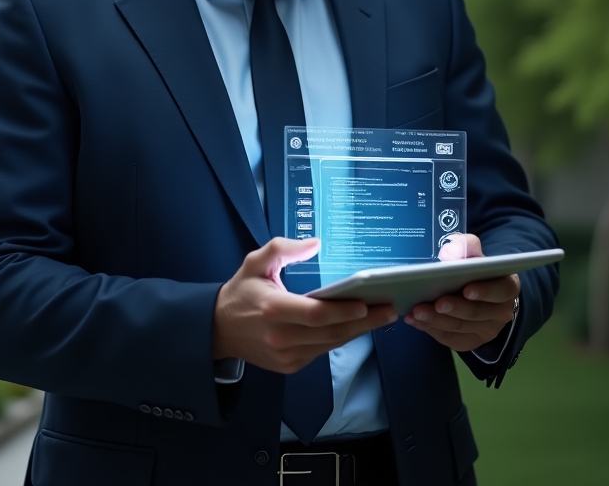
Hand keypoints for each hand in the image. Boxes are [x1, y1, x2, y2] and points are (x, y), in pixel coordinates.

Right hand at [213, 237, 396, 374]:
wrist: (218, 328)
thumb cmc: (241, 291)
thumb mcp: (256, 261)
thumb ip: (284, 248)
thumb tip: (316, 243)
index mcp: (273, 309)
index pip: (315, 314)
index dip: (342, 310)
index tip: (366, 303)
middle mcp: (280, 337)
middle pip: (330, 332)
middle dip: (364, 322)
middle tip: (389, 310)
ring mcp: (286, 355)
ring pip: (330, 344)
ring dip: (357, 331)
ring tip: (380, 317)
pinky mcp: (289, 365)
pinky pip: (321, 352)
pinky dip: (339, 338)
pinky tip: (356, 326)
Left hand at [402, 233, 519, 352]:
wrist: (477, 289)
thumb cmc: (474, 268)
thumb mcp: (472, 251)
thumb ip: (465, 246)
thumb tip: (450, 254)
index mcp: (507, 286)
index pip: (502, 290)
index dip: (485, 291)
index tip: (466, 290)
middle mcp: (501, 312)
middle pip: (477, 313)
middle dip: (455, 308)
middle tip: (437, 303)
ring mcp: (487, 330)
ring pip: (461, 328)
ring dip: (437, 320)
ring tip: (417, 311)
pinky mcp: (471, 340)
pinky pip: (451, 339)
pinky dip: (431, 329)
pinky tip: (415, 320)